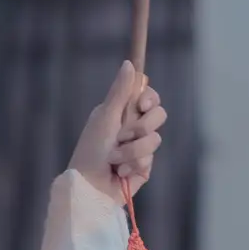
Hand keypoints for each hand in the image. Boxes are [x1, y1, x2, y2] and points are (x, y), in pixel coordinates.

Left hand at [69, 62, 165, 202]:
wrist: (90, 186)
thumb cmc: (91, 150)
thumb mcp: (105, 117)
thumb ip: (120, 92)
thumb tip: (129, 63)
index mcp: (121, 112)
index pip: (148, 97)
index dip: (149, 99)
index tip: (141, 105)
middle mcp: (132, 128)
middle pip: (158, 115)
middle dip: (142, 127)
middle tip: (123, 135)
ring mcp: (139, 148)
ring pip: (155, 139)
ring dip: (132, 150)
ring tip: (115, 159)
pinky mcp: (143, 167)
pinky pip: (150, 160)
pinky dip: (133, 165)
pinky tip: (120, 172)